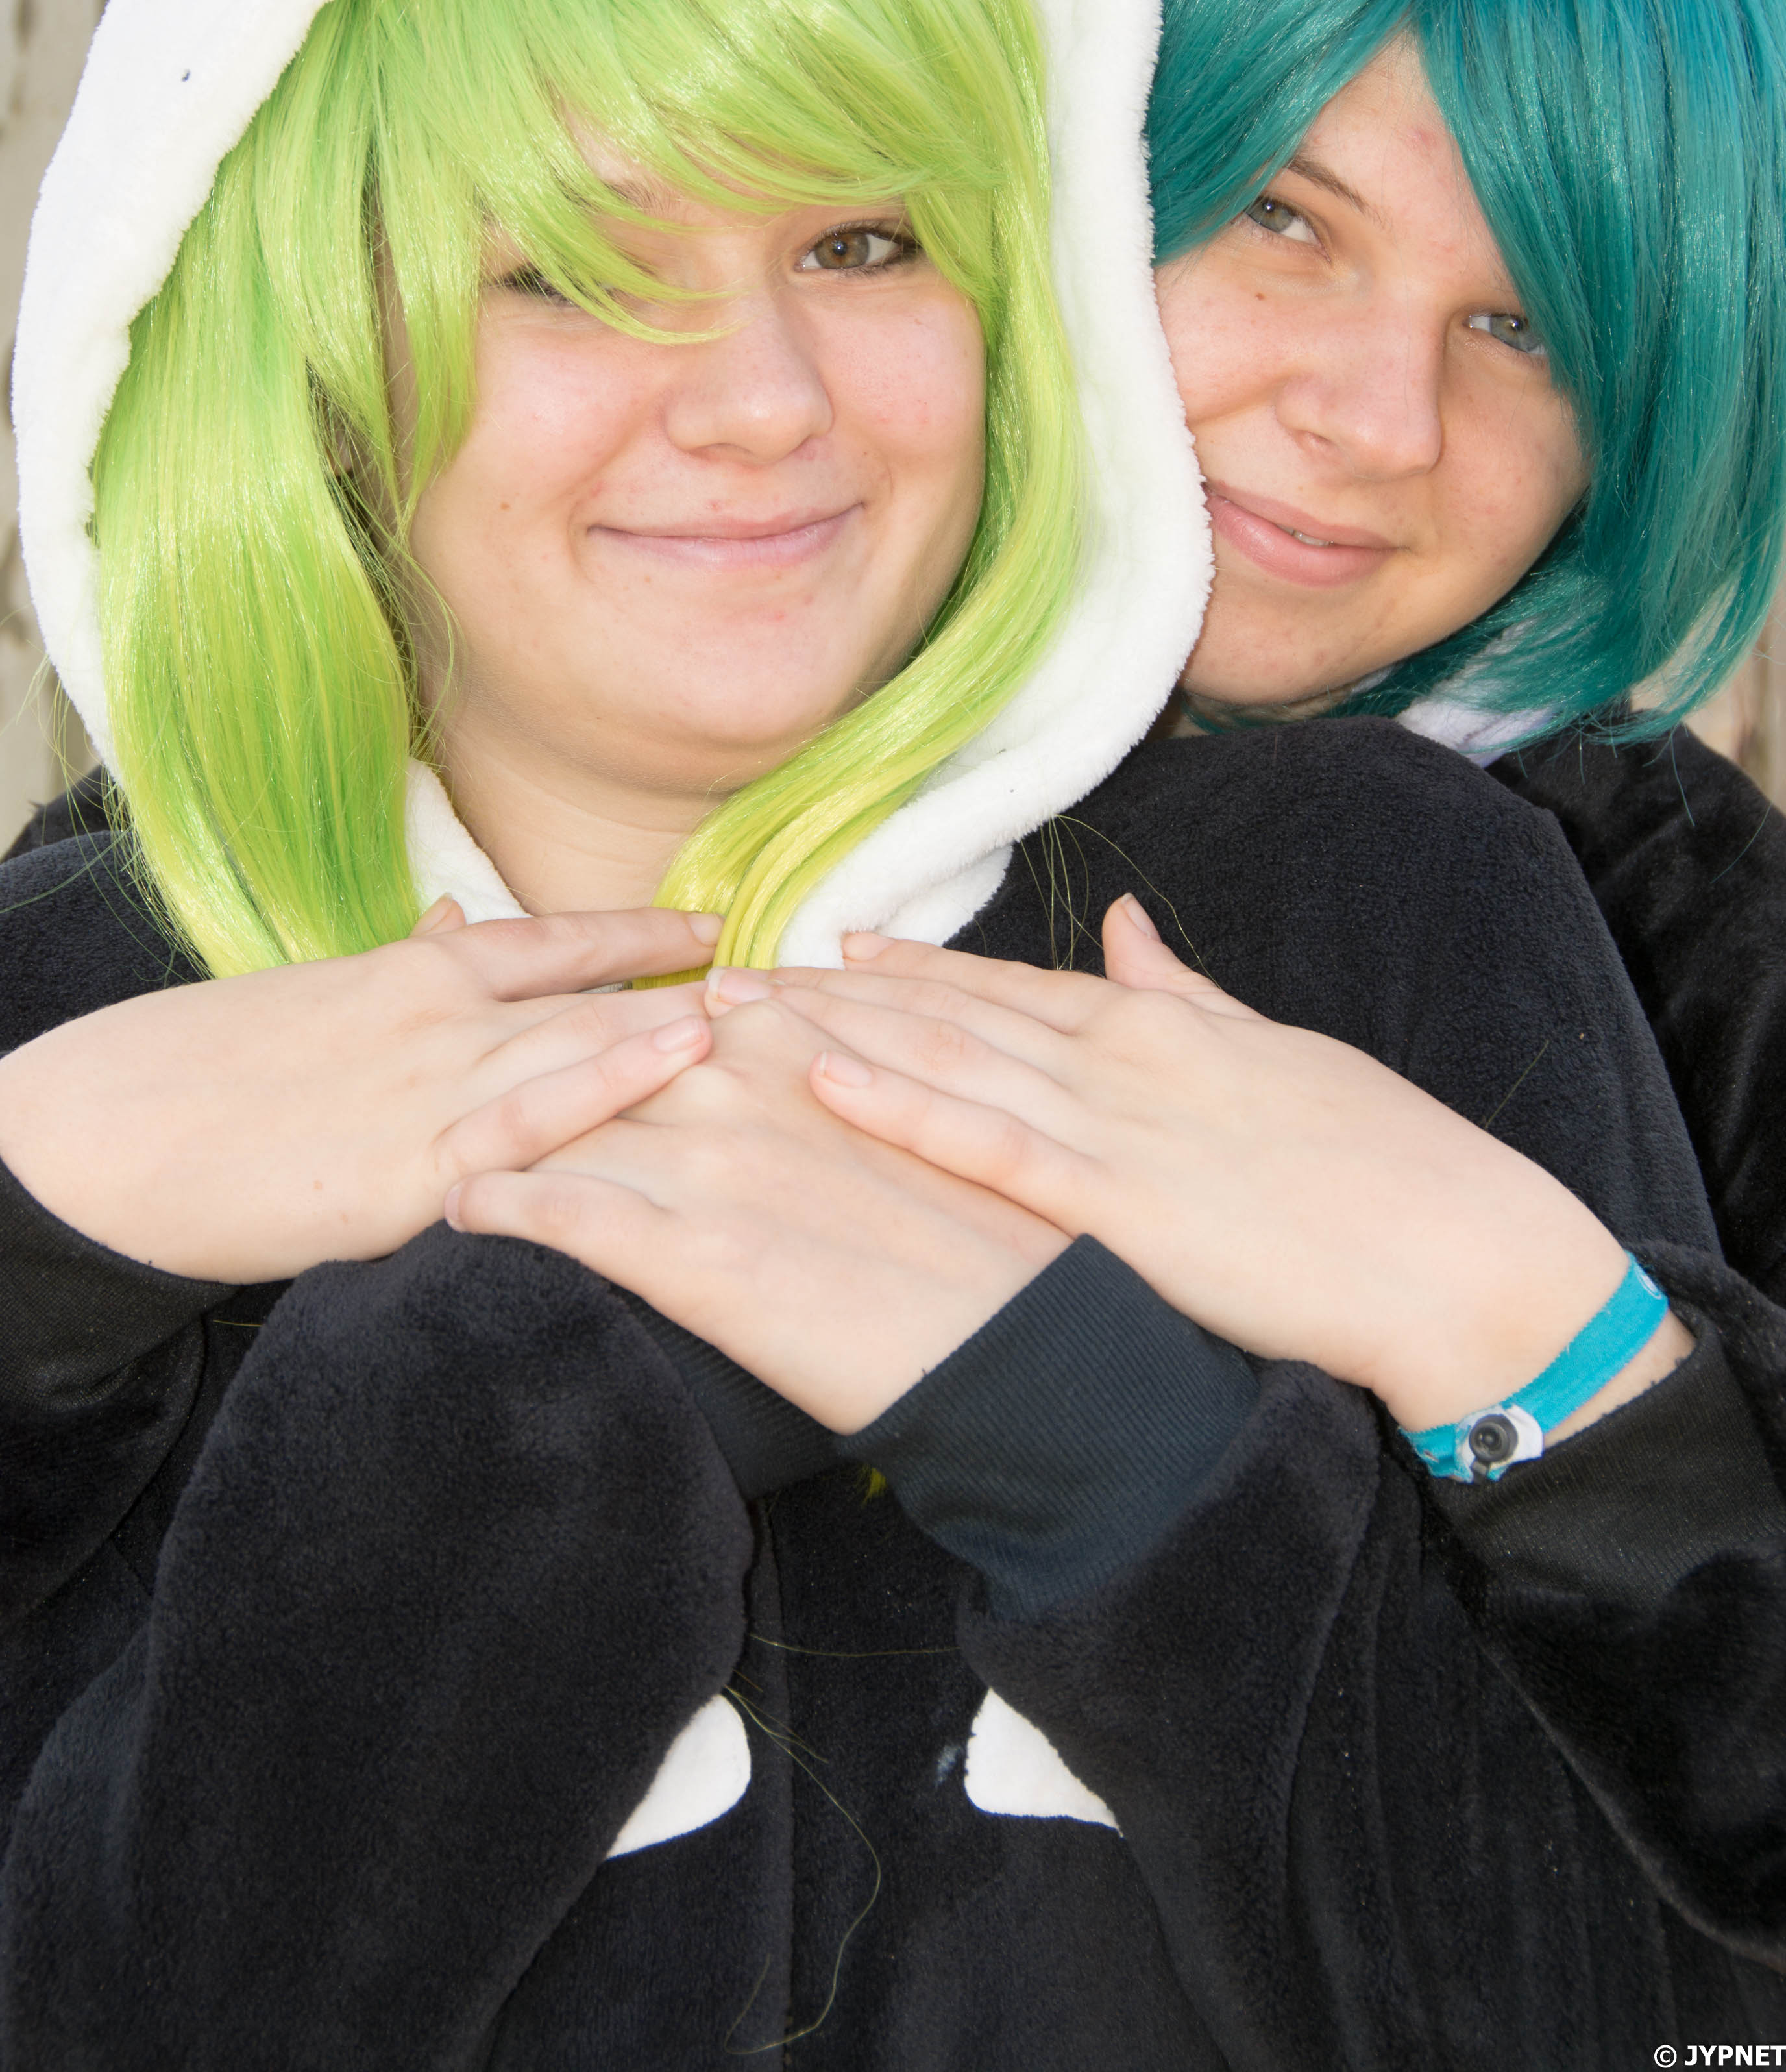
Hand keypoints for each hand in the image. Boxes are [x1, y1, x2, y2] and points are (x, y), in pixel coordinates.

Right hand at [0, 900, 720, 1282]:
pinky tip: (663, 1081)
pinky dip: (596, 1100)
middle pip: (593, 996)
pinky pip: (523, 1130)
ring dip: (674, 1038)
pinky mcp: (407, 1167)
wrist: (115, 1130)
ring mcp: (428, 1088)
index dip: (638, 933)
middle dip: (695, 994)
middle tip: (795, 988)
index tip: (718, 924)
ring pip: (576, 1050)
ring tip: (767, 1020)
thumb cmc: (213, 1070)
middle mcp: (439, 1017)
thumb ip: (402, 966)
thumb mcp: (320, 997)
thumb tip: (447, 915)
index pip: (552, 941)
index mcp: (414, 973)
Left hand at [446, 992, 1065, 1431]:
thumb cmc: (977, 1235)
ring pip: (562, 1120)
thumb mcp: (908, 1116)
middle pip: (591, 1050)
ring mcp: (711, 1162)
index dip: (596, 1021)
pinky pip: (565, 1214)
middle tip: (447, 1077)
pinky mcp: (691, 1254)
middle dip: (520, 1063)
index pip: (660, 1007)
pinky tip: (462, 1211)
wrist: (1013, 1340)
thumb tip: (759, 1032)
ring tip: (427, 1142)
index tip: (547, 1027)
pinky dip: (502, 1207)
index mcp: (793, 1042)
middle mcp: (740, 1081)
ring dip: (487, 1128)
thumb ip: (826, 1064)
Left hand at [770, 900, 1688, 1434]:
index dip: (905, 971)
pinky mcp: (1118, 1198)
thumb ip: (1181, 991)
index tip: (819, 950)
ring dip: (829, 1034)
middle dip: (826, 996)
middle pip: (943, 1015)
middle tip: (718, 974)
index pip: (1003, 989)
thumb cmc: (1381, 1161)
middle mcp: (1116, 1055)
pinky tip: (826, 1081)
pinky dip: (904, 1107)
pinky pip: (987, 1144)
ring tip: (730, 1015)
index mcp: (1154, 1026)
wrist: (1457, 1247)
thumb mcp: (1272, 1052)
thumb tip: (1124, 927)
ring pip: (943, 1060)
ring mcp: (1113, 1121)